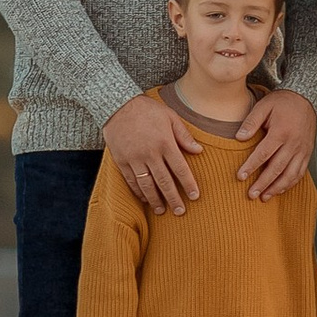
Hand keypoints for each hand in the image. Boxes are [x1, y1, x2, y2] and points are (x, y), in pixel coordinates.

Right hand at [102, 91, 201, 213]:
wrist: (117, 105)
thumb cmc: (147, 110)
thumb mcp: (170, 117)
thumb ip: (184, 135)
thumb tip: (199, 151)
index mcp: (165, 143)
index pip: (180, 169)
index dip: (188, 184)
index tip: (195, 196)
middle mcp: (150, 154)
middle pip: (164, 182)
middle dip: (174, 198)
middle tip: (180, 211)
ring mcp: (134, 159)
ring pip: (147, 185)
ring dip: (155, 200)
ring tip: (162, 211)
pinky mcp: (121, 161)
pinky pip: (131, 181)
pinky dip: (138, 192)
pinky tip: (145, 200)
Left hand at [239, 89, 316, 202]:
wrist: (306, 98)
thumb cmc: (282, 102)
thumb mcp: (264, 106)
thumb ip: (251, 122)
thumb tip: (239, 138)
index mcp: (281, 132)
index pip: (263, 154)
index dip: (251, 166)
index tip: (240, 177)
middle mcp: (293, 144)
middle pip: (277, 168)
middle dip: (263, 183)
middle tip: (251, 194)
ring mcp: (302, 150)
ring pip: (290, 174)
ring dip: (277, 188)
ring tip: (264, 197)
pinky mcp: (306, 153)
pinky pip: (300, 173)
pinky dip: (290, 183)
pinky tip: (280, 189)